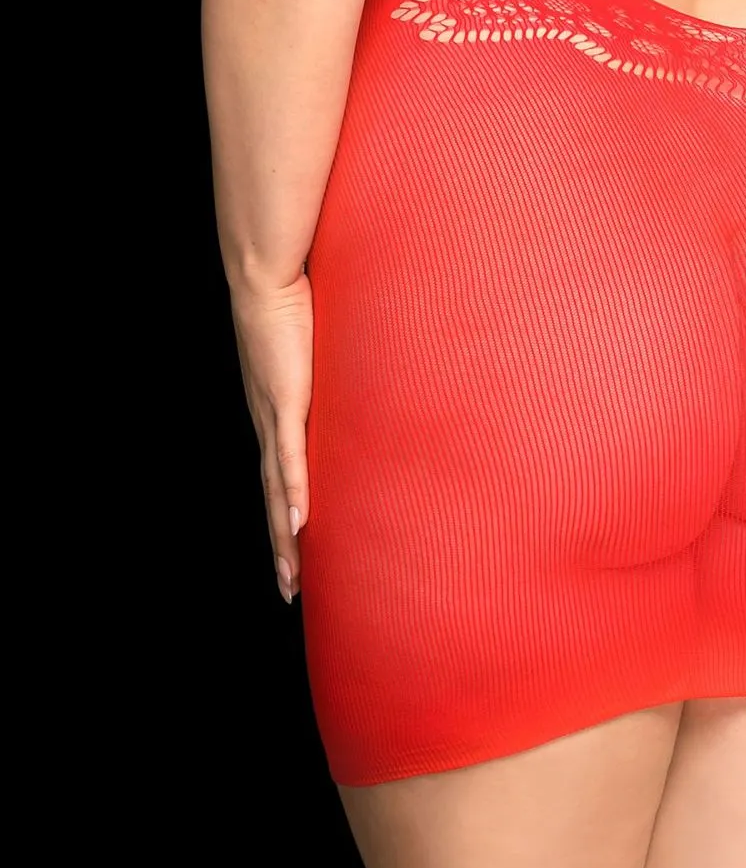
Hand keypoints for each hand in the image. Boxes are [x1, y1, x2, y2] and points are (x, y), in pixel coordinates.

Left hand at [230, 271, 312, 604]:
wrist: (263, 277)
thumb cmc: (290, 301)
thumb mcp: (316, 346)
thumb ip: (331, 366)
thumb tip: (360, 372)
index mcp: (273, 413)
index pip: (277, 479)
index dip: (281, 520)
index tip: (291, 554)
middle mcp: (267, 423)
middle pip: (272, 499)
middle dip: (279, 547)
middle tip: (288, 590)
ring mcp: (273, 415)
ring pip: (275, 492)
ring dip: (282, 538)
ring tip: (290, 578)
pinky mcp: (285, 401)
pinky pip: (290, 458)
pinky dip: (293, 494)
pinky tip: (299, 525)